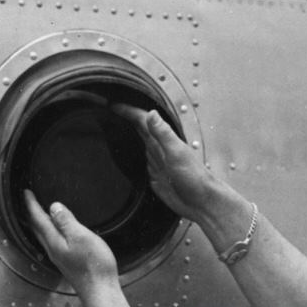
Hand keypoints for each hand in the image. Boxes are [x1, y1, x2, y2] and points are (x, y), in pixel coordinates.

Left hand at [23, 190, 119, 297]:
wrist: (100, 291)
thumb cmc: (94, 266)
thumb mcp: (81, 237)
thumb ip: (66, 222)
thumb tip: (53, 207)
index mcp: (54, 241)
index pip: (38, 219)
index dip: (31, 204)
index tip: (26, 192)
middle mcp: (52, 250)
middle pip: (37, 228)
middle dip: (31, 213)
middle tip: (28, 201)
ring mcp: (59, 257)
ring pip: (43, 236)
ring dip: (39, 223)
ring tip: (38, 213)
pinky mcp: (66, 263)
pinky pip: (52, 242)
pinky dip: (49, 232)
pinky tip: (56, 233)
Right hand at [113, 105, 221, 222]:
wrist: (200, 201)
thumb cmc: (194, 177)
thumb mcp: (176, 152)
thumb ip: (163, 133)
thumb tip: (151, 113)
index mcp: (163, 140)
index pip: (142, 120)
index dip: (127, 111)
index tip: (112, 104)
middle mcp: (158, 148)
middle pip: (138, 128)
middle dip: (123, 118)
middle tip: (106, 111)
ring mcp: (156, 161)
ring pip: (137, 142)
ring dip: (125, 133)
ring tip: (111, 127)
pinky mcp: (153, 174)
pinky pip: (139, 160)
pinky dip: (130, 154)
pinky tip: (124, 154)